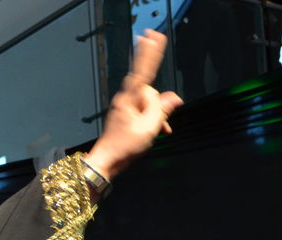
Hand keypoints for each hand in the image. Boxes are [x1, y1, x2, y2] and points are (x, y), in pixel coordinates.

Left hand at [85, 30, 183, 179]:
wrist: (107, 162)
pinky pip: (145, 112)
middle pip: (151, 92)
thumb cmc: (124, 147)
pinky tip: (157, 132)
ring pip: (149, 104)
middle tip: (156, 124)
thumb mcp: (149, 128)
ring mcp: (125, 107)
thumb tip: (174, 97)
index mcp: (130, 99)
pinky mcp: (126, 115)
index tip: (152, 36)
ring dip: (156, 116)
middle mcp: (126, 100)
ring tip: (153, 133)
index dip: (150, 53)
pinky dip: (152, 121)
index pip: (143, 70)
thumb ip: (162, 109)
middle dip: (158, 106)